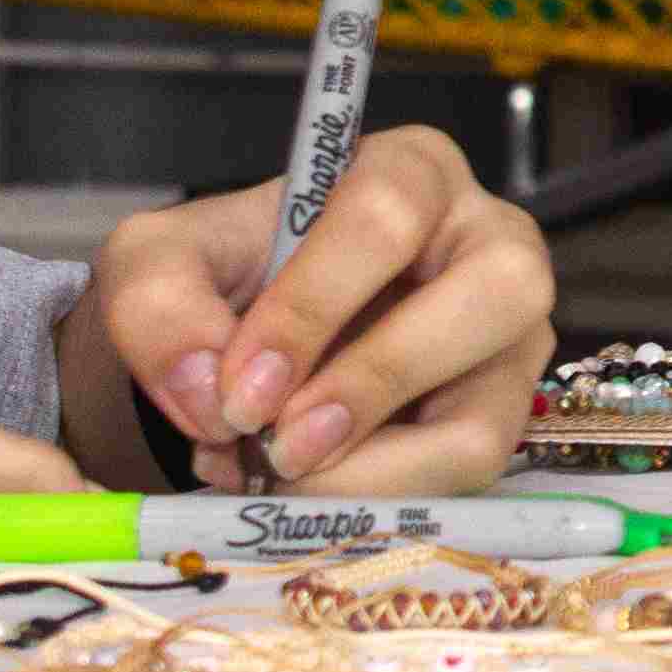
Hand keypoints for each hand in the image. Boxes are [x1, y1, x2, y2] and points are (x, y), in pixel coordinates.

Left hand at [60, 125, 554, 494]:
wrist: (242, 344)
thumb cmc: (226, 283)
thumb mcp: (159, 263)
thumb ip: (160, 305)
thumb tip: (208, 392)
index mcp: (411, 173)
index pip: (386, 218)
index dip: (314, 307)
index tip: (240, 388)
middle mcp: (491, 241)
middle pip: (495, 295)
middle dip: (377, 384)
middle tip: (280, 444)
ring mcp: (512, 337)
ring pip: (485, 415)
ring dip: (373, 469)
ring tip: (281, 474)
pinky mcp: (504, 414)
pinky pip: (468, 474)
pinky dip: (379, 497)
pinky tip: (310, 484)